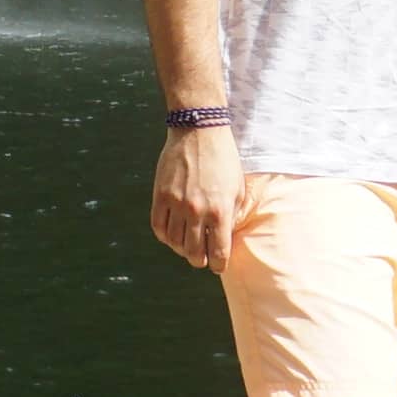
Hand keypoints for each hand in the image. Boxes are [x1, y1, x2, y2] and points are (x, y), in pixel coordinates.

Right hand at [150, 119, 242, 266]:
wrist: (199, 131)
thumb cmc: (224, 160)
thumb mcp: (238, 189)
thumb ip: (232, 217)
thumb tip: (224, 240)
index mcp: (220, 211)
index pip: (218, 254)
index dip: (218, 265)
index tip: (217, 265)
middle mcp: (197, 211)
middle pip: (194, 254)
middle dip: (199, 260)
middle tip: (201, 256)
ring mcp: (176, 203)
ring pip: (174, 243)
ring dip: (181, 249)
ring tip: (187, 244)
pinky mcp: (160, 195)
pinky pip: (158, 227)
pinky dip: (165, 236)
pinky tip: (172, 233)